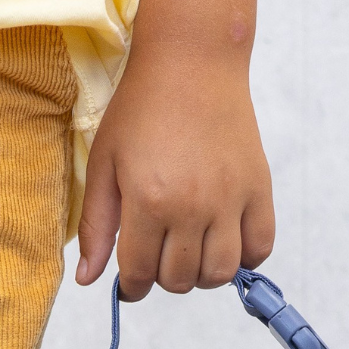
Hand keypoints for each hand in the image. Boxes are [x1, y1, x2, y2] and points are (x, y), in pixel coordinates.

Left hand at [75, 52, 274, 300]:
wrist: (192, 62)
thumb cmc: (141, 110)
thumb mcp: (104, 164)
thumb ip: (96, 226)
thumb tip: (88, 279)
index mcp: (148, 201)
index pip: (139, 274)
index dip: (131, 286)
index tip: (131, 283)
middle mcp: (192, 207)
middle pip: (179, 280)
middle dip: (163, 277)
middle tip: (158, 255)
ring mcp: (230, 200)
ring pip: (219, 274)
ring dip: (201, 275)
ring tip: (190, 253)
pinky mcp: (258, 189)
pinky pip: (259, 249)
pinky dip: (244, 258)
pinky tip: (224, 242)